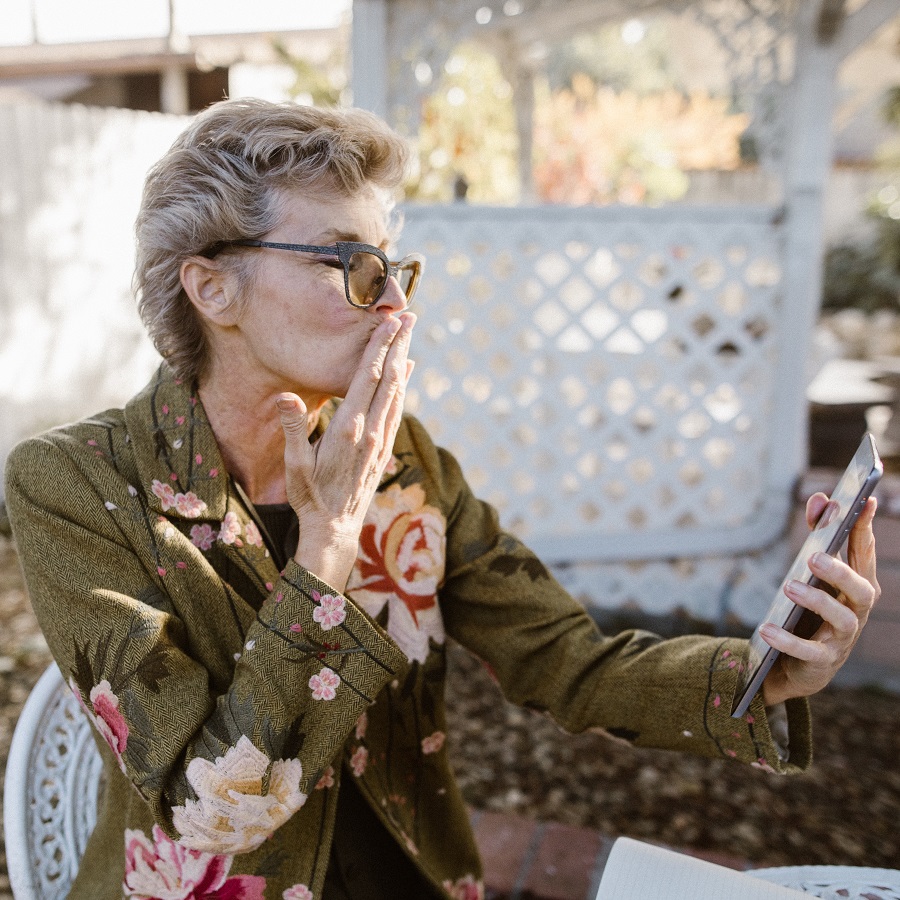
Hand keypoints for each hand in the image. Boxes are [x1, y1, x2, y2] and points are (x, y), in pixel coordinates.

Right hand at [276, 312, 414, 588]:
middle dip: (399, 345)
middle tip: (410, 316)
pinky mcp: (384, 448)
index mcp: (350, 428)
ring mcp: (381, 440)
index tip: (390, 321)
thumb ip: (293, 429)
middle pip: (390, 378)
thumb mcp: (295, 465)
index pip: (369, 378)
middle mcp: (371, 430)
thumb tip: (286, 396)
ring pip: (398, 391)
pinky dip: (405, 386)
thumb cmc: (310, 496)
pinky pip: (398, 409)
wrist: (335, 529)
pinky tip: (407, 374)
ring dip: (404, 361)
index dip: (380, 347)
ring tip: (409, 335)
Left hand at [761, 492, 879, 706]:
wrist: (799, 663)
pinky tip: (766, 628)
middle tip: (814, 555)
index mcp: (857, 585)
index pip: (864, 554)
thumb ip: (817, 535)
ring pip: (842, 619)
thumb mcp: (812, 571)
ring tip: (789, 586)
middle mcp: (857, 610)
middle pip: (861, 589)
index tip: (864, 502)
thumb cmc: (810, 608)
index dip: (865, 529)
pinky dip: (788, 640)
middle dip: (841, 571)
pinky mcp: (823, 660)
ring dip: (817, 601)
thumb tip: (820, 500)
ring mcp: (843, 637)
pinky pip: (808, 651)